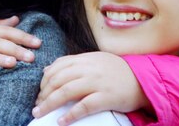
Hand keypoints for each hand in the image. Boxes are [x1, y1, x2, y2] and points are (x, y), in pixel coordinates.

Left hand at [32, 52, 148, 124]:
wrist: (142, 80)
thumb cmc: (116, 71)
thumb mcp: (94, 61)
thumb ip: (72, 63)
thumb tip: (48, 69)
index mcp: (85, 59)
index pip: (57, 67)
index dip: (44, 80)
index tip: (39, 92)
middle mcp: (89, 69)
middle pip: (58, 80)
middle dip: (43, 94)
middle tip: (36, 106)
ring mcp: (97, 83)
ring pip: (66, 92)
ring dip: (49, 104)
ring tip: (40, 113)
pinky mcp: (106, 97)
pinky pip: (84, 106)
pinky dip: (70, 114)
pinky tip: (61, 121)